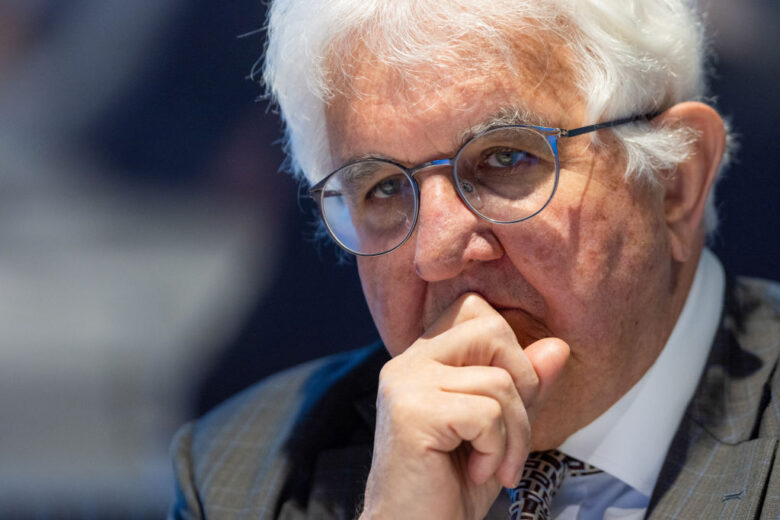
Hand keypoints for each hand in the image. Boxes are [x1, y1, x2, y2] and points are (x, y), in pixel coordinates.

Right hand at [360, 293, 569, 519]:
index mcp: (425, 358)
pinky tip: (475, 471)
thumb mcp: (502, 428)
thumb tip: (558, 347)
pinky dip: (497, 451)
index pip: (475, 309)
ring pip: (499, 381)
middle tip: (509, 432)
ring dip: (515, 435)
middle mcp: (408, 362)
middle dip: (522, 383)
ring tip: (493, 464)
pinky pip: (487, 414)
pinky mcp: (413, 413)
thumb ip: (526, 386)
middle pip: (491, 329)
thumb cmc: (451, 483)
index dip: (509, 349)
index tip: (505, 401)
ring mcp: (406, 384)